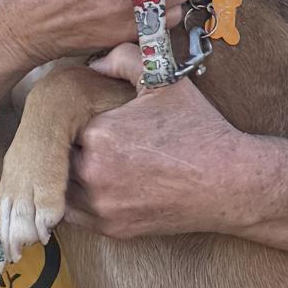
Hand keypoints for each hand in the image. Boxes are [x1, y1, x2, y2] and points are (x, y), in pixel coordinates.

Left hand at [66, 75, 259, 237]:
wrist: (228, 182)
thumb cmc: (199, 130)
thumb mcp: (165, 81)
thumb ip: (125, 59)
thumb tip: (94, 62)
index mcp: (100, 134)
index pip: (64, 123)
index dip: (73, 117)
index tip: (85, 115)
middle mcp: (94, 173)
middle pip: (60, 155)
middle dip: (70, 145)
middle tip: (84, 138)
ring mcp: (102, 205)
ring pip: (62, 187)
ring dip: (69, 174)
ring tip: (86, 161)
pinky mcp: (112, 228)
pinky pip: (76, 215)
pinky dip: (79, 200)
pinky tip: (94, 185)